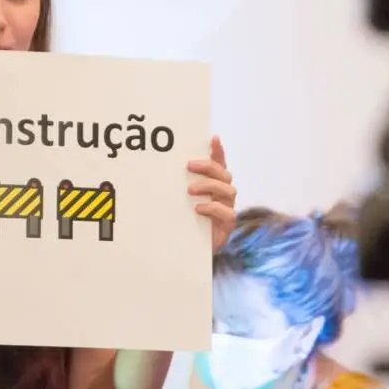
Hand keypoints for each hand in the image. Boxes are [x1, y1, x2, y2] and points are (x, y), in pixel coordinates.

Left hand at [187, 135, 235, 250]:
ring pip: (228, 190)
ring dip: (209, 186)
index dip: (218, 151)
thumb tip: (160, 167)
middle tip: (189, 166)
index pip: (219, 164)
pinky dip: (213, 208)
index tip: (213, 138)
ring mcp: (227, 209)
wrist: (185, 250)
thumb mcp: (177, 200)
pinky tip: (198, 208)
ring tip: (190, 190)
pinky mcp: (227, 225)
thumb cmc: (181, 221)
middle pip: (224, 174)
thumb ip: (177, 186)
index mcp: (213, 185)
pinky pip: (228, 213)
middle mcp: (222, 195)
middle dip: (209, 167)